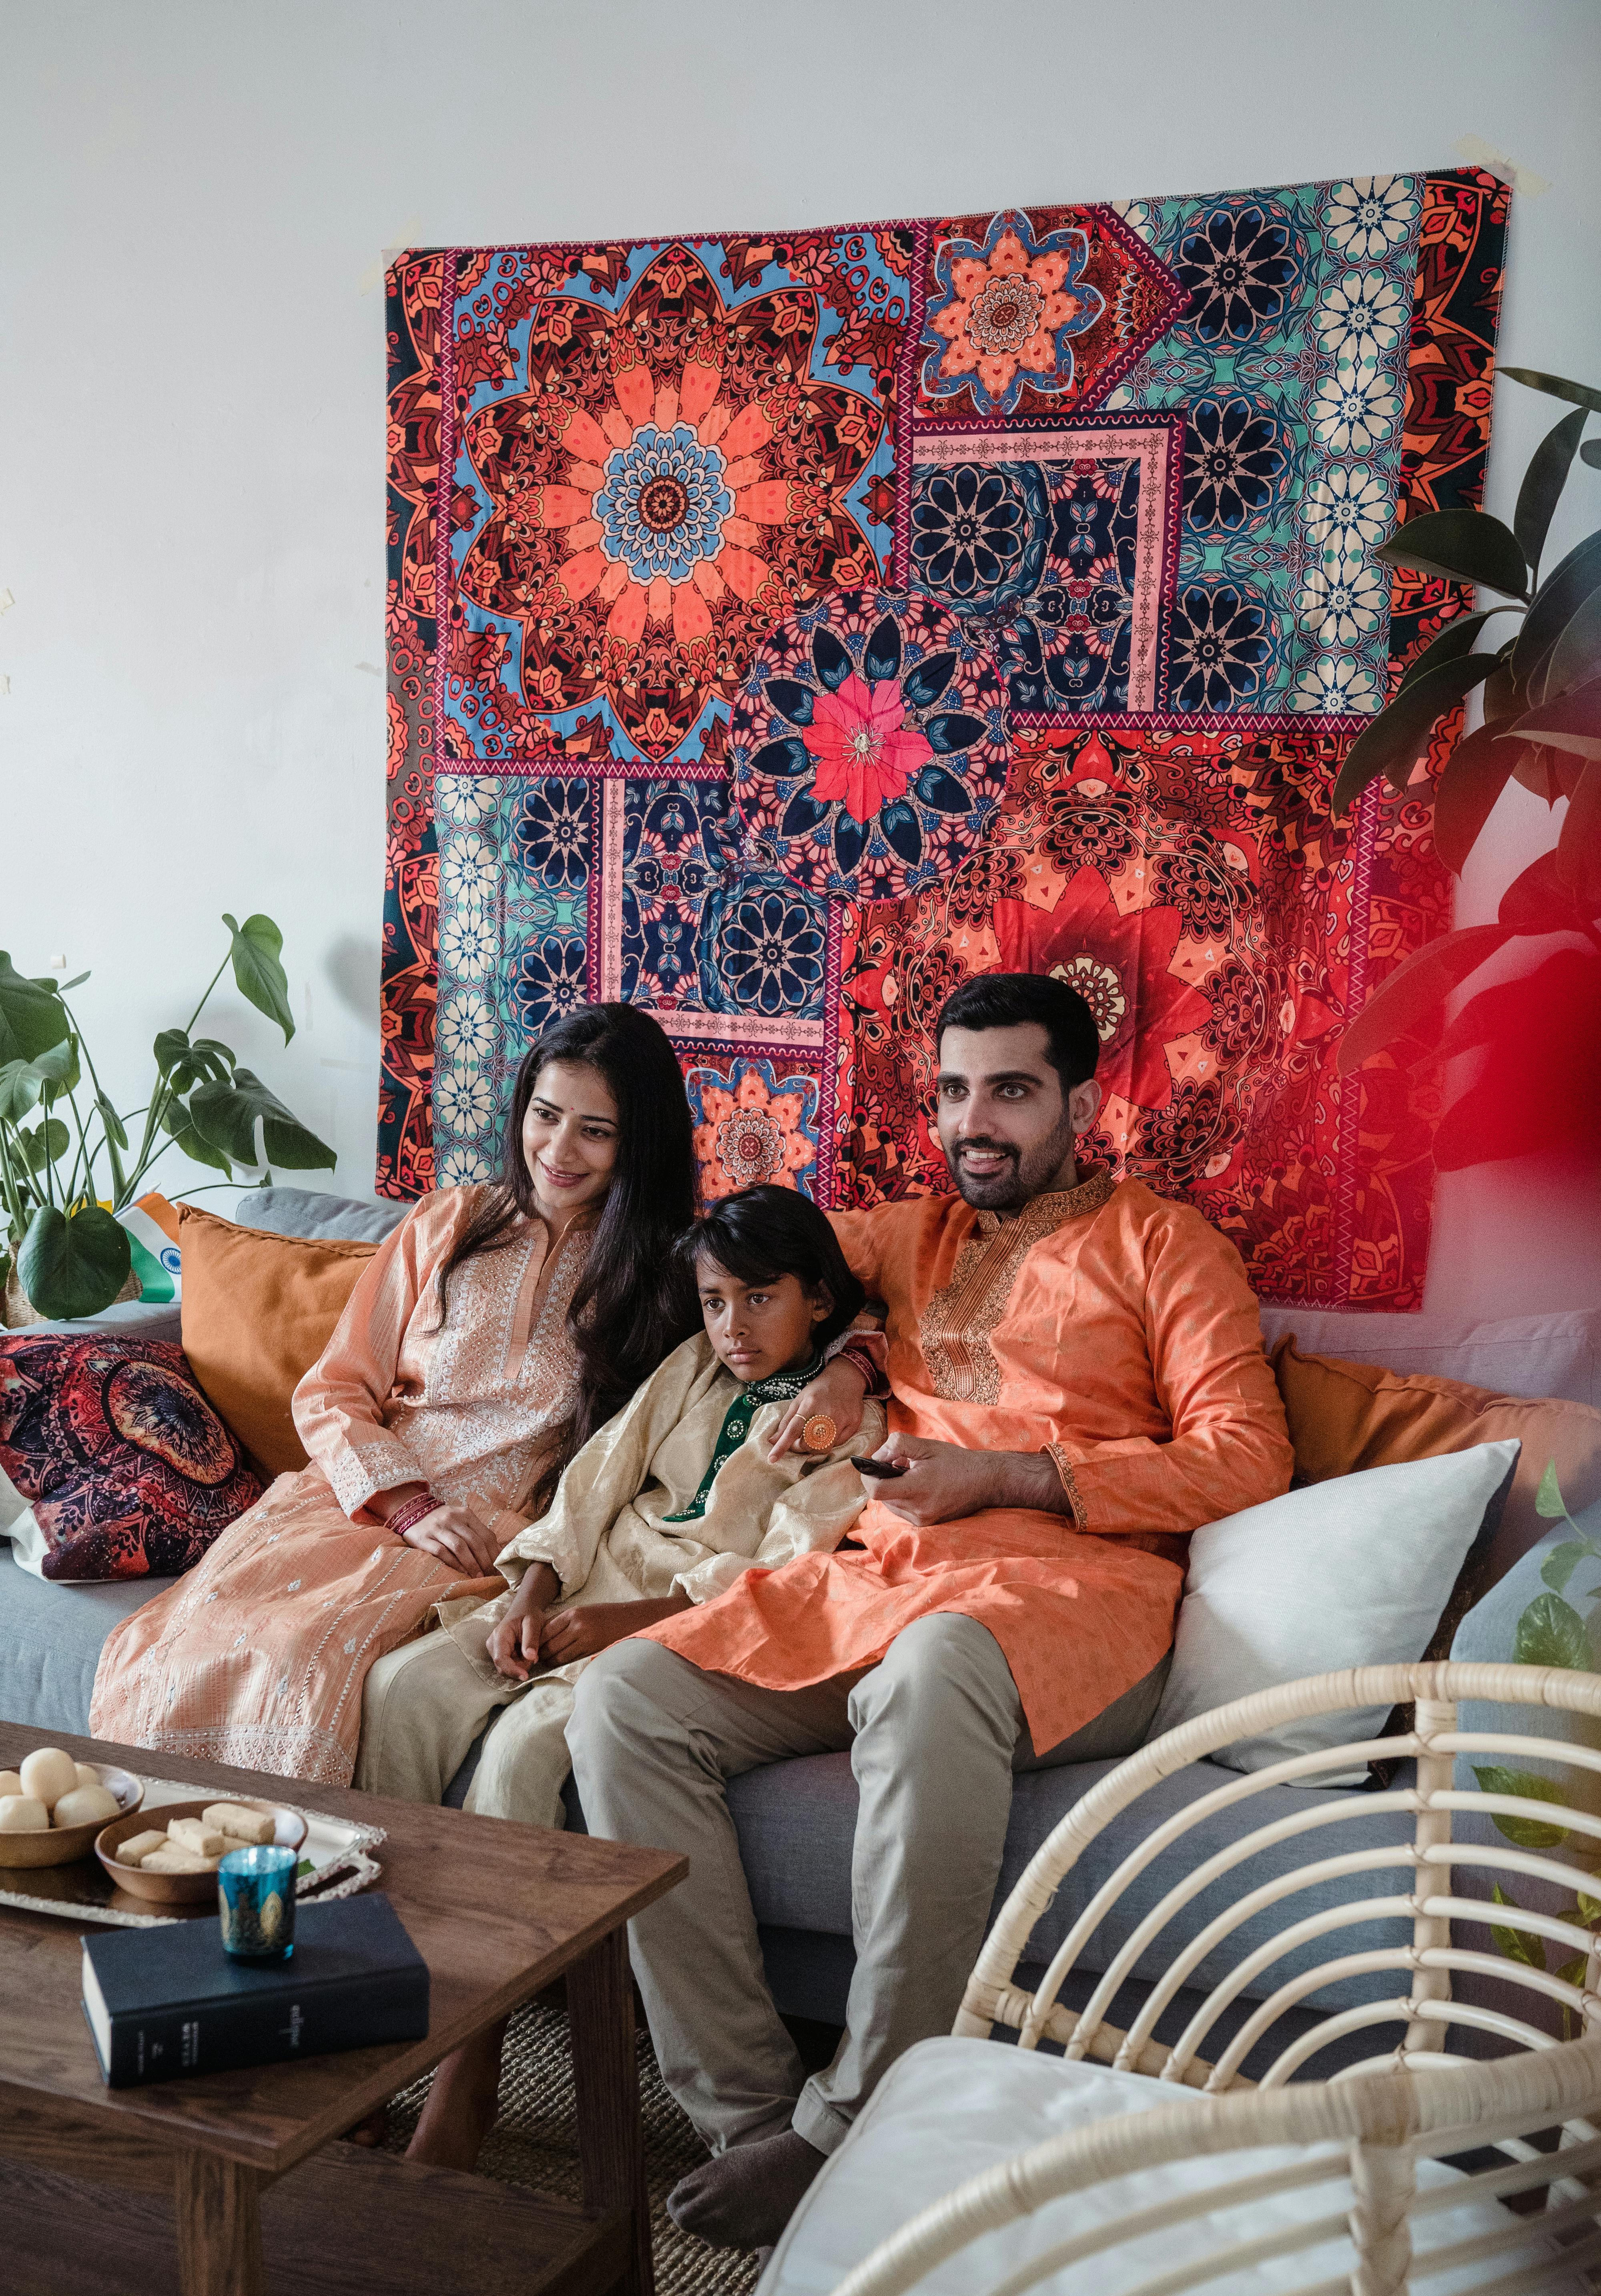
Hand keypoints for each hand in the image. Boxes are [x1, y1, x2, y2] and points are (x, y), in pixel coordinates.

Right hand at [397, 1501, 502, 1575]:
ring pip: (459, 1546)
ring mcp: (438, 1528)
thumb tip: (496, 1552)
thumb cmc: (442, 1521)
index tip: (499, 1566)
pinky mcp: (424, 1538)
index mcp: (465, 1514)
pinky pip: (441, 1552)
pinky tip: (461, 1572)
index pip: (485, 1534)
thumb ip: (476, 1532)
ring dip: (471, 1563)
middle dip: (485, 1561)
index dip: (494, 1552)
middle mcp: (453, 1519)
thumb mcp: (460, 1520)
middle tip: (490, 1575)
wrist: (412, 1512)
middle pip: (474, 1541)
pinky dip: (453, 1563)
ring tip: (478, 1576)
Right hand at [485, 1563, 561, 1679]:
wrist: (524, 1609)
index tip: (526, 1677)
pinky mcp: (500, 1653)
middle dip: (520, 1667)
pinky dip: (520, 1664)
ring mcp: (495, 1650)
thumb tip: (530, 1657)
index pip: (501, 1659)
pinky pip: (509, 1665)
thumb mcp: (533, 1623)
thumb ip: (531, 1640)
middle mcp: (493, 1644)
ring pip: (506, 1668)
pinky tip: (527, 1654)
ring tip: (532, 1653)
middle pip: (503, 1667)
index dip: (512, 1670)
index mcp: (499, 1635)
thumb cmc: (529, 1614)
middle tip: (535, 1657)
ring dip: (521, 1666)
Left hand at [539, 1592, 691, 1663]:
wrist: (631, 1619)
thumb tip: (543, 1636)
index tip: (530, 1648)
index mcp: (573, 1614)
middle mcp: (577, 1626)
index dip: (535, 1642)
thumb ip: (565, 1622)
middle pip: (549, 1644)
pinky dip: (563, 1663)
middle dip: (539, 1654)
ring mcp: (586, 1639)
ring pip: (559, 1655)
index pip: (545, 1630)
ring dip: (550, 1661)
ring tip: (544, 1664)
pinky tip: (559, 1664)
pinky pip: (572, 1659)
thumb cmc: (605, 1615)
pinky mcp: (593, 1650)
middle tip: (533, 1660)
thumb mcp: (583, 1612)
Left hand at [767, 1355, 868, 1462]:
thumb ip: (787, 1421)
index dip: (782, 1445)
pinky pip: (838, 1444)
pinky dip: (829, 1442)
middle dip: (800, 1447)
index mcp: (810, 1403)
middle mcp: (827, 1412)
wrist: (846, 1378)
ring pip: (824, 1448)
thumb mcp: (800, 1400)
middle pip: (809, 1443)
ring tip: (813, 1438)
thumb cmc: (819, 1390)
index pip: (793, 1429)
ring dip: (814, 1448)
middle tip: (798, 1442)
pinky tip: (828, 1431)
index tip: (772, 1458)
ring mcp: (842, 1419)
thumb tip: (773, 1440)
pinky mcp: (854, 1424)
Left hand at [861, 1435, 1067, 1526]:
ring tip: (911, 1474)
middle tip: (899, 1464)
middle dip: (882, 1478)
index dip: (867, 1476)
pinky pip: (902, 1510)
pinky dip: (903, 1497)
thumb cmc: (956, 1461)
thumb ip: (897, 1446)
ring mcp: (922, 1520)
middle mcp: (918, 1511)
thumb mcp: (927, 1446)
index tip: (872, 1464)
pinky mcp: (926, 1524)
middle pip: (881, 1496)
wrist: (985, 1481)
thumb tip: (876, 1456)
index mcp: (917, 1489)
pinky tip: (918, 1486)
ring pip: (890, 1504)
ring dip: (893, 1488)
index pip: (875, 1490)